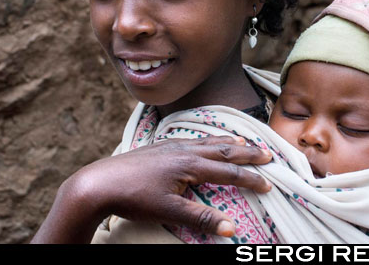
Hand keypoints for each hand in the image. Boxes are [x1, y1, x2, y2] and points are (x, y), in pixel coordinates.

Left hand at [31, 135, 271, 242]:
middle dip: (247, 153)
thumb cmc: (133, 197)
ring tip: (244, 144)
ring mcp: (172, 146)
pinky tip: (206, 142)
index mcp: (189, 165)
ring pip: (208, 142)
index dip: (250, 179)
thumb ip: (202, 218)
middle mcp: (184, 150)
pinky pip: (193, 139)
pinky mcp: (161, 146)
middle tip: (268, 154)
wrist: (99, 183)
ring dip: (229, 143)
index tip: (269, 184)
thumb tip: (232, 228)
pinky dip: (208, 140)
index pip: (228, 173)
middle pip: (223, 150)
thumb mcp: (169, 211)